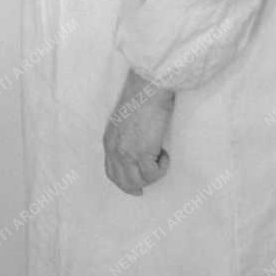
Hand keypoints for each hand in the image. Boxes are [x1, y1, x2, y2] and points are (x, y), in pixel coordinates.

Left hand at [103, 69, 173, 194]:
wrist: (148, 87)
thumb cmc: (142, 97)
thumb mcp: (125, 121)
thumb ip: (126, 137)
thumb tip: (139, 150)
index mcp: (109, 140)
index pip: (111, 172)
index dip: (125, 183)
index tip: (138, 187)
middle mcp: (114, 149)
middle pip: (123, 181)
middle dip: (139, 185)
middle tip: (154, 176)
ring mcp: (126, 152)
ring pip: (138, 181)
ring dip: (153, 175)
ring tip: (161, 158)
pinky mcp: (141, 152)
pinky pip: (152, 174)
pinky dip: (162, 168)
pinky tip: (165, 153)